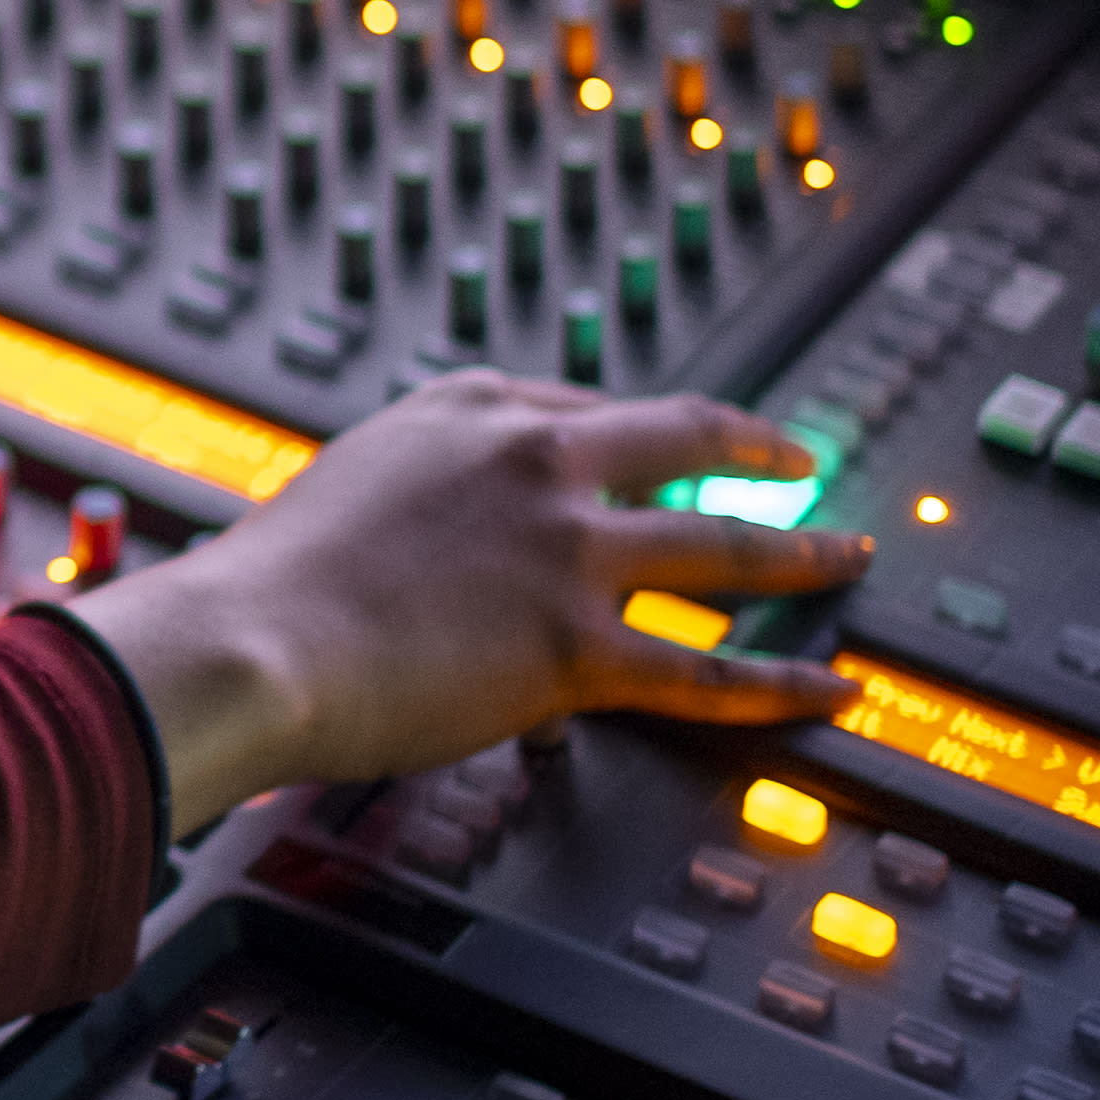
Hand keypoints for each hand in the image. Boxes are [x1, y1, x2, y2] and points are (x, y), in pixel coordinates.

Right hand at [70, 372, 870, 827]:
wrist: (248, 639)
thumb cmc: (270, 582)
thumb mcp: (350, 488)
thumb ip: (419, 495)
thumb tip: (452, 546)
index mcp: (471, 409)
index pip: (590, 410)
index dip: (647, 433)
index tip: (677, 443)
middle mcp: (536, 461)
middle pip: (684, 440)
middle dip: (758, 450)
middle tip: (804, 463)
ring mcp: (567, 549)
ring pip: (725, 547)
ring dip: (805, 553)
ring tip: (851, 559)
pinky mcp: (576, 645)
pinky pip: (707, 671)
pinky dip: (780, 684)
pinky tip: (826, 690)